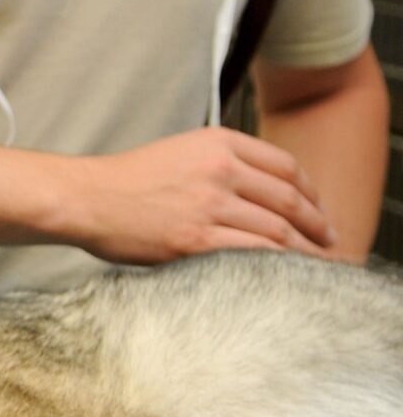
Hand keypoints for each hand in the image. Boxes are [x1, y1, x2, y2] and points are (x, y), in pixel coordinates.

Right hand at [69, 127, 335, 263]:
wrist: (86, 198)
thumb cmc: (126, 181)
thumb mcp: (179, 151)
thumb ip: (220, 162)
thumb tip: (257, 190)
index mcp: (218, 143)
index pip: (285, 166)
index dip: (311, 191)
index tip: (318, 209)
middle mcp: (221, 169)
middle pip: (289, 199)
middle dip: (317, 223)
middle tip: (329, 240)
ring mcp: (210, 205)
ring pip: (278, 229)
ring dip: (304, 249)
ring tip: (316, 263)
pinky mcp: (197, 240)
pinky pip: (254, 253)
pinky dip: (278, 265)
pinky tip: (286, 273)